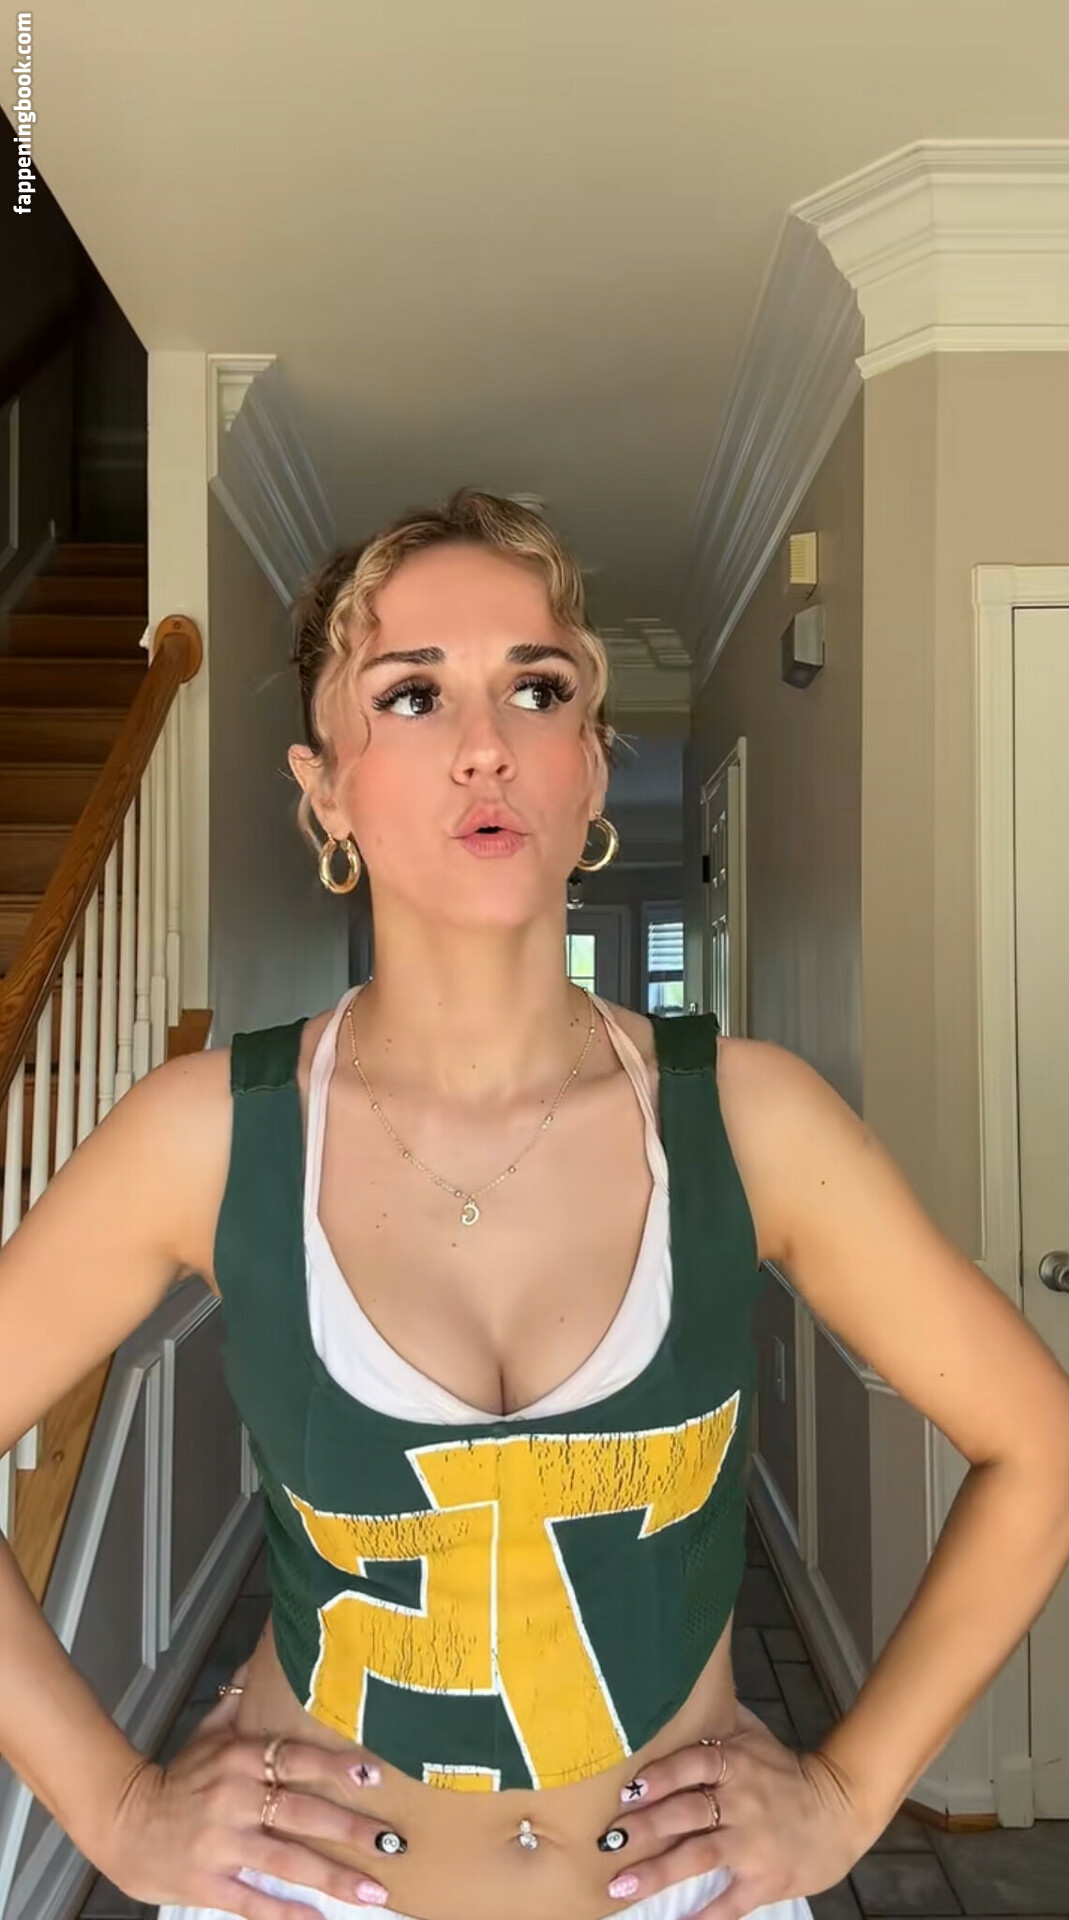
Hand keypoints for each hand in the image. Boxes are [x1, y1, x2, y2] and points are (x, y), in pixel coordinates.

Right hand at [98, 1665, 398, 1915]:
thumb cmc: (176, 1778)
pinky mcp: (208, 1882)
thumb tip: (265, 1657)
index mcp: (238, 1758)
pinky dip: (285, 1912)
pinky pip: (253, 1900)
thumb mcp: (207, 1732)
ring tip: (373, 1890)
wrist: (122, 1822)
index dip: (334, 1766)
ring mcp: (222, 1844)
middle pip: (300, 1813)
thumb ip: (241, 1700)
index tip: (372, 1776)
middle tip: (392, 1842)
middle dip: (350, 1830)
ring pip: (285, 1860)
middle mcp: (234, 1798)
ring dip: (332, 1877)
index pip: (294, 1758)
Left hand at [599, 1704, 873, 1919]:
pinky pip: (730, 1901)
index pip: (693, 1764)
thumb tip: (682, 1681)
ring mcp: (753, 1844)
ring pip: (699, 1857)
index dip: (661, 1775)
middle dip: (645, 1828)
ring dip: (657, 1873)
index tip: (627, 1789)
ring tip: (619, 1885)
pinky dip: (704, 1916)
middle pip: (687, 1813)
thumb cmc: (786, 1772)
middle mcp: (742, 1802)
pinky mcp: (766, 1880)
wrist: (840, 1810)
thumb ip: (720, 1717)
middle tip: (607, 1840)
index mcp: (737, 1764)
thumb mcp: (757, 1736)